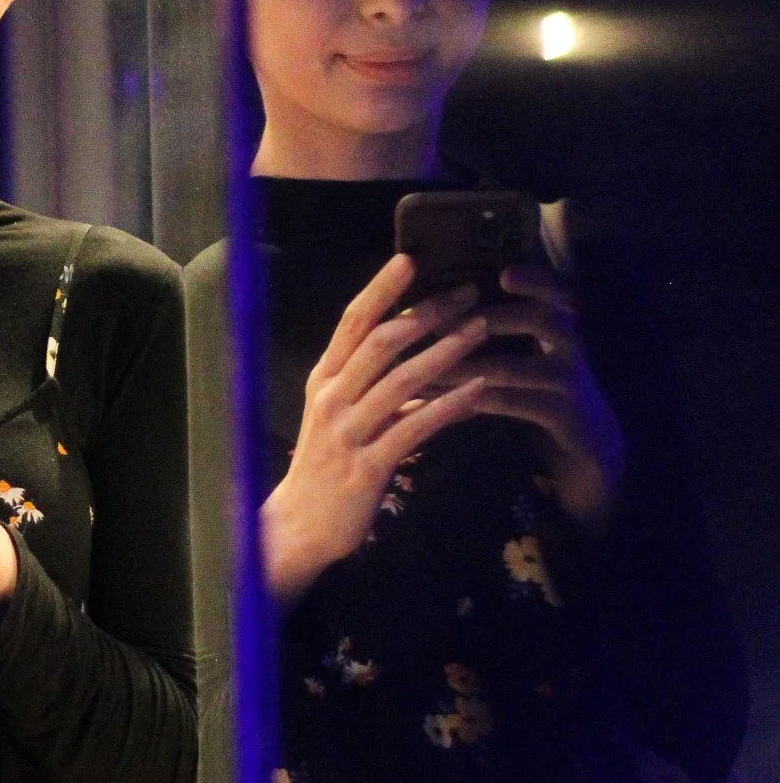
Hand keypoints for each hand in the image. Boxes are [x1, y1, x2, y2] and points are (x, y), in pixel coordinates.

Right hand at [261, 257, 491, 608]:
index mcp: (324, 378)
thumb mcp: (342, 416)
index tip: (410, 257)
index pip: (352, 322)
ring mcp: (348, 432)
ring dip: (445, 351)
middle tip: (468, 292)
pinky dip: (450, 405)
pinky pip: (415, 427)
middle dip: (427, 312)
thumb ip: (374, 384)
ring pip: (400, 380)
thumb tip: (420, 354)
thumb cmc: (327, 466)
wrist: (301, 525)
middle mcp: (331, 398)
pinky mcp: (368, 466)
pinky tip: (481, 390)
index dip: (381, 288)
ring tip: (481, 330)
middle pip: (380, 342)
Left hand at [441, 258, 623, 531]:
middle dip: (495, 316)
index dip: (537, 279)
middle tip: (444, 318)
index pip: (558, 292)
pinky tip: (445, 404)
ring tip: (426, 368)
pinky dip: (478, 401)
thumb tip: (440, 312)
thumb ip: (502, 336)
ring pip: (517, 368)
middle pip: (546, 319)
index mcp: (562, 327)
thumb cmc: (547, 396)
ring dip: (466, 367)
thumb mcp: (531, 361)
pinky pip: (517, 405)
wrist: (592, 456)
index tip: (505, 273)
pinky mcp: (568, 420)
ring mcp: (573, 385)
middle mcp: (573, 349)